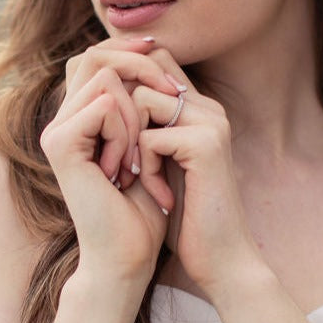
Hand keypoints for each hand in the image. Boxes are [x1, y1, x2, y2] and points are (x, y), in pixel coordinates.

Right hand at [39, 37, 184, 285]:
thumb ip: (141, 98)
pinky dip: (127, 132)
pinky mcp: (60, 145)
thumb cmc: (144, 208)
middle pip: (95, 53)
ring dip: (136, 110)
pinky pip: (105, 105)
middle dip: (140, 66)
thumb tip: (151, 45)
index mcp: (78, 118)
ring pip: (104, 76)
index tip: (168, 75)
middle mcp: (60, 120)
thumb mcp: (149, 141)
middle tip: (171, 96)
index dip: (133, 53)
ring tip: (139, 158)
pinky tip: (125, 170)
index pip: (98, 56)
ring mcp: (55, 131)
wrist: (128, 256)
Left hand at [131, 49, 262, 297]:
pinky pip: (149, 136)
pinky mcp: (206, 144)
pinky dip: (144, 167)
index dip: (121, 89)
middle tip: (119, 159)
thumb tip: (102, 100)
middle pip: (143, 72)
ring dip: (129, 141)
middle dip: (119, 111)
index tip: (112, 136)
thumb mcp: (159, 165)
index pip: (152, 62)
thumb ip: (145, 129)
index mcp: (199, 109)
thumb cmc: (187, 218)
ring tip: (139, 177)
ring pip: (140, 100)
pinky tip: (159, 194)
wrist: (221, 260)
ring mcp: (211, 122)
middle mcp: (208, 107)